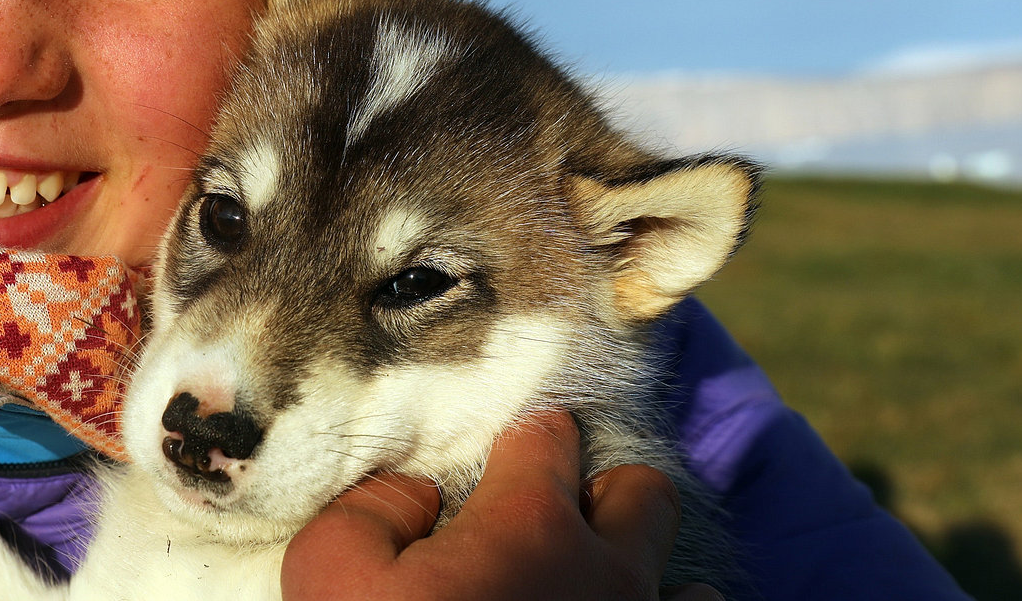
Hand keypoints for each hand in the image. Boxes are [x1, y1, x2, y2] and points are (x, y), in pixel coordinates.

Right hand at [280, 411, 722, 600]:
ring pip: (694, 591)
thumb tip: (417, 496)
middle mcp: (607, 572)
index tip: (501, 468)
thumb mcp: (328, 569)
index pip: (548, 436)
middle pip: (644, 495)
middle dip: (604, 498)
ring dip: (646, 587)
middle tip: (553, 532)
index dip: (520, 446)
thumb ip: (372, 507)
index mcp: (530, 523)